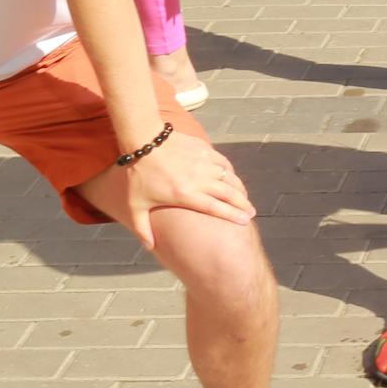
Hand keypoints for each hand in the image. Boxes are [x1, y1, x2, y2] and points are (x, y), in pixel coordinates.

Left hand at [118, 135, 255, 250]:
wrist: (142, 140)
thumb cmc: (138, 174)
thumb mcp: (135, 205)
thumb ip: (142, 228)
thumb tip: (149, 248)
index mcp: (185, 195)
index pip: (215, 207)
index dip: (233, 215)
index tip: (246, 221)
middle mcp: (198, 179)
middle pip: (228, 194)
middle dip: (243, 204)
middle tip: (251, 212)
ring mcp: (203, 163)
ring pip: (229, 177)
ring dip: (239, 188)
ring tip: (244, 197)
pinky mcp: (204, 150)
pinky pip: (223, 162)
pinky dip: (230, 171)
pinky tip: (231, 176)